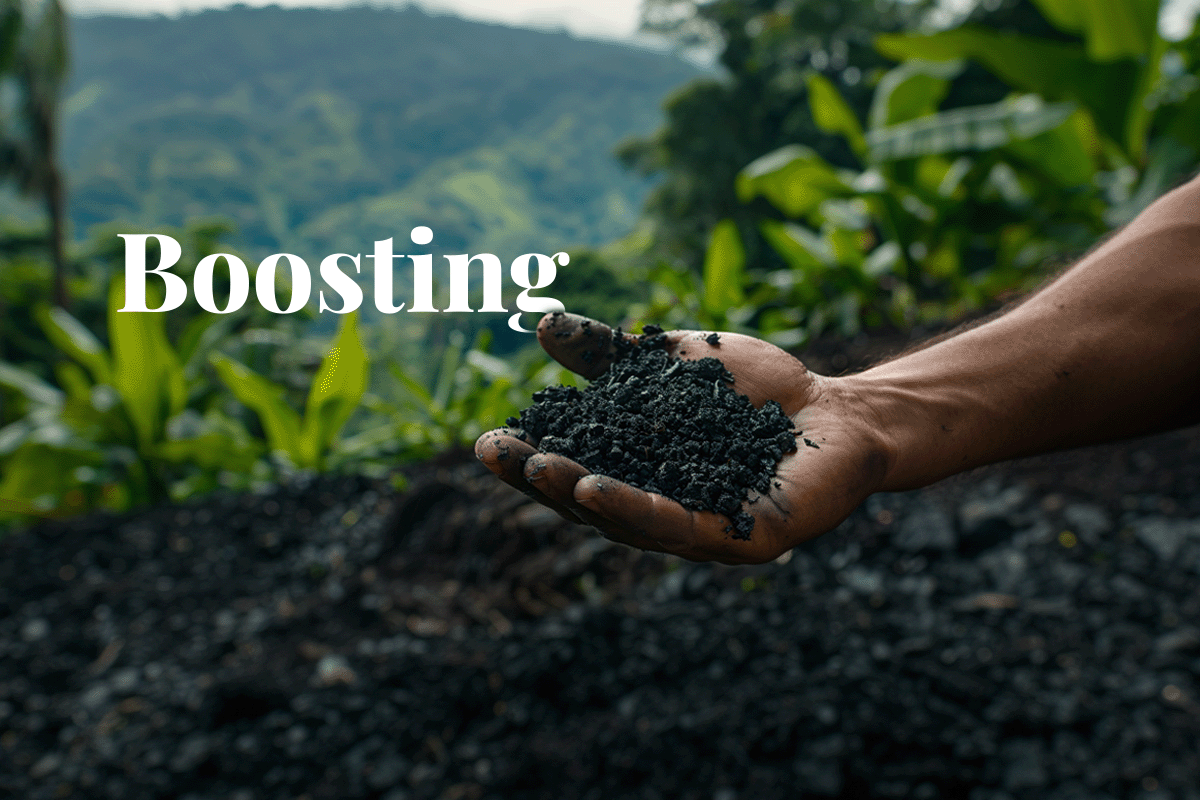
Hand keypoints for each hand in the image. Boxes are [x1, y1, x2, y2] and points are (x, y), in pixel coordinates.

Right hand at [475, 313, 890, 563]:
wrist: (840, 407)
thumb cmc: (758, 391)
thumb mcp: (671, 363)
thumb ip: (612, 354)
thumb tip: (542, 325)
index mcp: (643, 477)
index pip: (576, 471)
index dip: (530, 460)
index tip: (487, 440)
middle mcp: (664, 512)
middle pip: (590, 503)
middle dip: (540, 480)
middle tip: (498, 456)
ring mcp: (704, 532)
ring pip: (628, 522)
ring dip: (576, 495)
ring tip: (539, 468)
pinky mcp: (745, 540)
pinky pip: (681, 528)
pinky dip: (632, 509)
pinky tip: (592, 487)